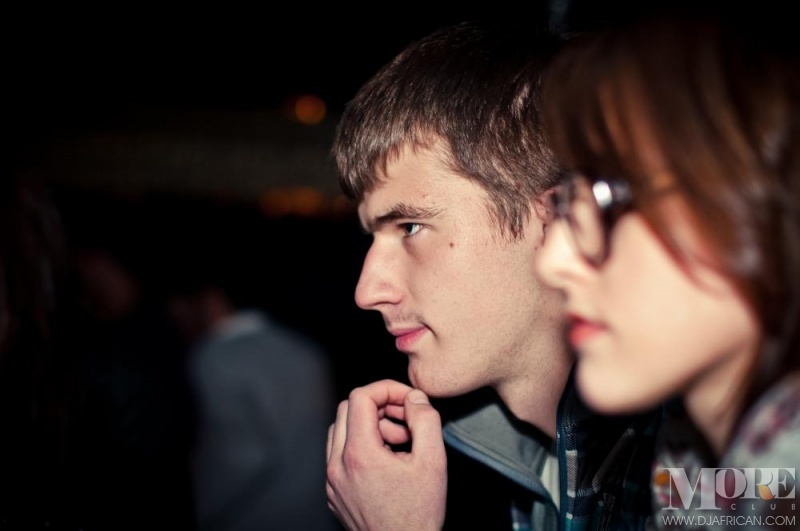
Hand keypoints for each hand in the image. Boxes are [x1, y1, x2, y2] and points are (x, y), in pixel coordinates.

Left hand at [326, 379, 446, 530]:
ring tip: (399, 445)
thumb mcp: (433, 462)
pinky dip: (360, 446)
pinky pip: (339, 454)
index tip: (408, 400)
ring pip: (340, 430)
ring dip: (369, 426)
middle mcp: (337, 465)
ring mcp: (332, 481)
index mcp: (359, 454)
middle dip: (379, 406)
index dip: (387, 389)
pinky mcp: (333, 493)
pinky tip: (386, 464)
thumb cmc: (418, 515)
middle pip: (347, 408)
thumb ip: (425, 420)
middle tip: (405, 423)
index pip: (361, 396)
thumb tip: (415, 397)